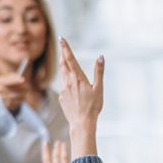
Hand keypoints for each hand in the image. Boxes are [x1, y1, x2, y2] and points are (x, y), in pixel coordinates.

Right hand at [0, 73, 29, 110]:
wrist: (11, 90)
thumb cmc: (14, 81)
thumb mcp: (15, 76)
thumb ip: (17, 77)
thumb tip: (22, 80)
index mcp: (0, 81)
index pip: (6, 81)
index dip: (15, 80)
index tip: (23, 80)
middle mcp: (0, 90)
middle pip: (10, 89)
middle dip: (21, 87)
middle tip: (28, 86)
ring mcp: (3, 98)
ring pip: (15, 96)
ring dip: (22, 93)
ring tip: (26, 89)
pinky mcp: (8, 104)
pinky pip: (16, 102)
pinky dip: (21, 98)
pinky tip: (23, 94)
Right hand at [36, 141, 70, 162]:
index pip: (46, 160)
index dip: (45, 150)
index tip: (45, 143)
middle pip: (55, 157)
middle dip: (55, 148)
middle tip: (56, 142)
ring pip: (63, 158)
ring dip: (62, 149)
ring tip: (63, 143)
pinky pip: (72, 162)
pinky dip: (71, 155)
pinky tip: (72, 150)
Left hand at [58, 37, 103, 157]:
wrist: (81, 123)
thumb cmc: (92, 107)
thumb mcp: (99, 88)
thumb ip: (99, 72)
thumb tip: (100, 57)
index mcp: (77, 78)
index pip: (70, 59)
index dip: (65, 48)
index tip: (62, 39)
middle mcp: (68, 82)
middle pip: (63, 64)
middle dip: (63, 54)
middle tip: (62, 46)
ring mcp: (63, 90)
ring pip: (61, 74)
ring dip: (62, 66)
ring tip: (63, 60)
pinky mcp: (62, 97)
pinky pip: (62, 85)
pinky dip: (64, 79)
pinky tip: (67, 81)